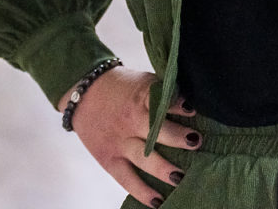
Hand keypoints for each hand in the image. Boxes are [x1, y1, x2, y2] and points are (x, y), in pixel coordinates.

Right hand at [67, 67, 198, 208]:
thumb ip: (163, 94)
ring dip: (164, 168)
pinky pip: (127, 179)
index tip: (193, 110)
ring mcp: (120, 142)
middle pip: (156, 130)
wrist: (82, 93)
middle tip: (196, 141)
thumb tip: (193, 107)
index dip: (179, 105)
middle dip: (178, 137)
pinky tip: (158, 202)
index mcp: (140, 97)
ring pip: (144, 158)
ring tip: (180, 176)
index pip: (162, 100)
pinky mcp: (109, 159)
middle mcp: (131, 120)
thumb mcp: (142, 81)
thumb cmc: (120, 88)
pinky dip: (142, 192)